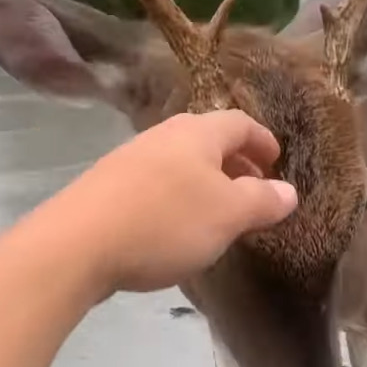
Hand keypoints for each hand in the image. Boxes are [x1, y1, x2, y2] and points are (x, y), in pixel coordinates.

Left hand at [76, 110, 297, 293]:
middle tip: (252, 194)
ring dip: (204, 184)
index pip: (240, 122)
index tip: (276, 164)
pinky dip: (176, 199)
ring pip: (179, 163)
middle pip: (207, 140)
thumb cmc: (165, 222)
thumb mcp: (227, 215)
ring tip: (216, 217)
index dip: (262, 141)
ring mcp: (130, 159)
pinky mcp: (106, 187)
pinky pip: (154, 184)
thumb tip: (288, 191)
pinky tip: (174, 230)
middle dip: (234, 164)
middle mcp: (162, 135)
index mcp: (197, 132)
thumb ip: (262, 201)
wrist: (77, 244)